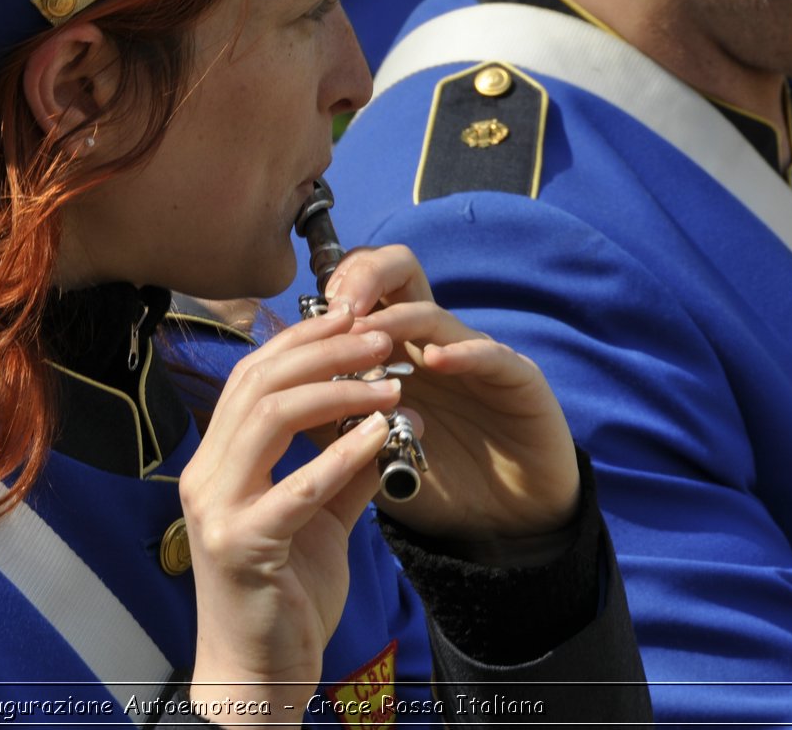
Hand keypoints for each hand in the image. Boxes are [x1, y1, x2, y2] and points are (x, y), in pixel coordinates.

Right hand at [181, 306, 402, 721]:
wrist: (257, 675)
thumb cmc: (282, 597)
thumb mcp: (319, 520)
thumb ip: (344, 470)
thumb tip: (387, 421)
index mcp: (216, 462)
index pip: (252, 377)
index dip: (302, 340)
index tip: (353, 317)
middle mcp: (205, 475)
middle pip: (258, 384)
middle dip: (323, 351)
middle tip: (380, 337)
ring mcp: (217, 509)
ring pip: (269, 419)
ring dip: (336, 390)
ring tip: (390, 382)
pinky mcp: (243, 547)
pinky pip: (296, 489)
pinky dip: (341, 454)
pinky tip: (381, 433)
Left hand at [321, 244, 579, 539]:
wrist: (505, 519)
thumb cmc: (436, 479)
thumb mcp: (369, 449)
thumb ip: (329, 418)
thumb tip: (273, 399)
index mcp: (397, 349)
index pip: (363, 291)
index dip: (336, 289)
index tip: (307, 310)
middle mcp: (433, 340)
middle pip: (400, 273)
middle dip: (365, 276)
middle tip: (339, 304)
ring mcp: (476, 356)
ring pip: (434, 313)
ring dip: (396, 321)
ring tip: (367, 336)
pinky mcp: (518, 381)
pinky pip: (492, 356)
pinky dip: (463, 353)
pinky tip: (435, 361)